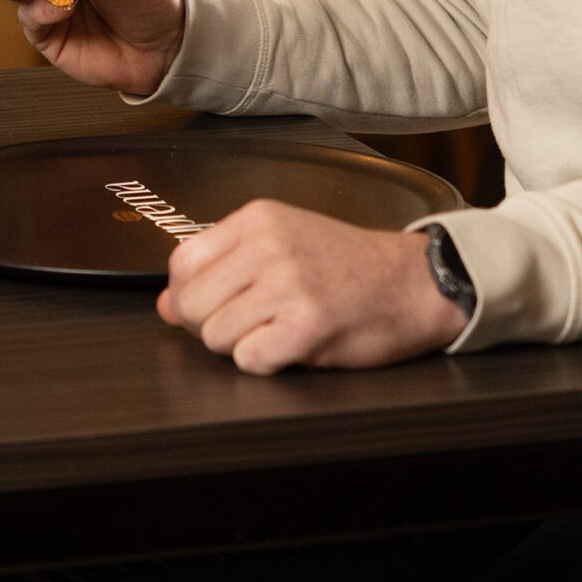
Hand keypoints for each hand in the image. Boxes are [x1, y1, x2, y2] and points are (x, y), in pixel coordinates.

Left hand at [157, 201, 468, 373]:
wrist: (416, 283)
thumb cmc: (349, 266)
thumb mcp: (282, 243)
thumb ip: (221, 267)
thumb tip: (166, 305)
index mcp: (258, 219)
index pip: (181, 263)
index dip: (190, 295)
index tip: (215, 302)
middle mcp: (269, 246)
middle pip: (191, 304)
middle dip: (212, 324)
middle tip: (254, 320)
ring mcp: (289, 285)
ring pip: (215, 336)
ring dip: (243, 344)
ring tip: (279, 328)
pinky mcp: (308, 326)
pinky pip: (250, 359)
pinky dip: (267, 362)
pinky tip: (293, 344)